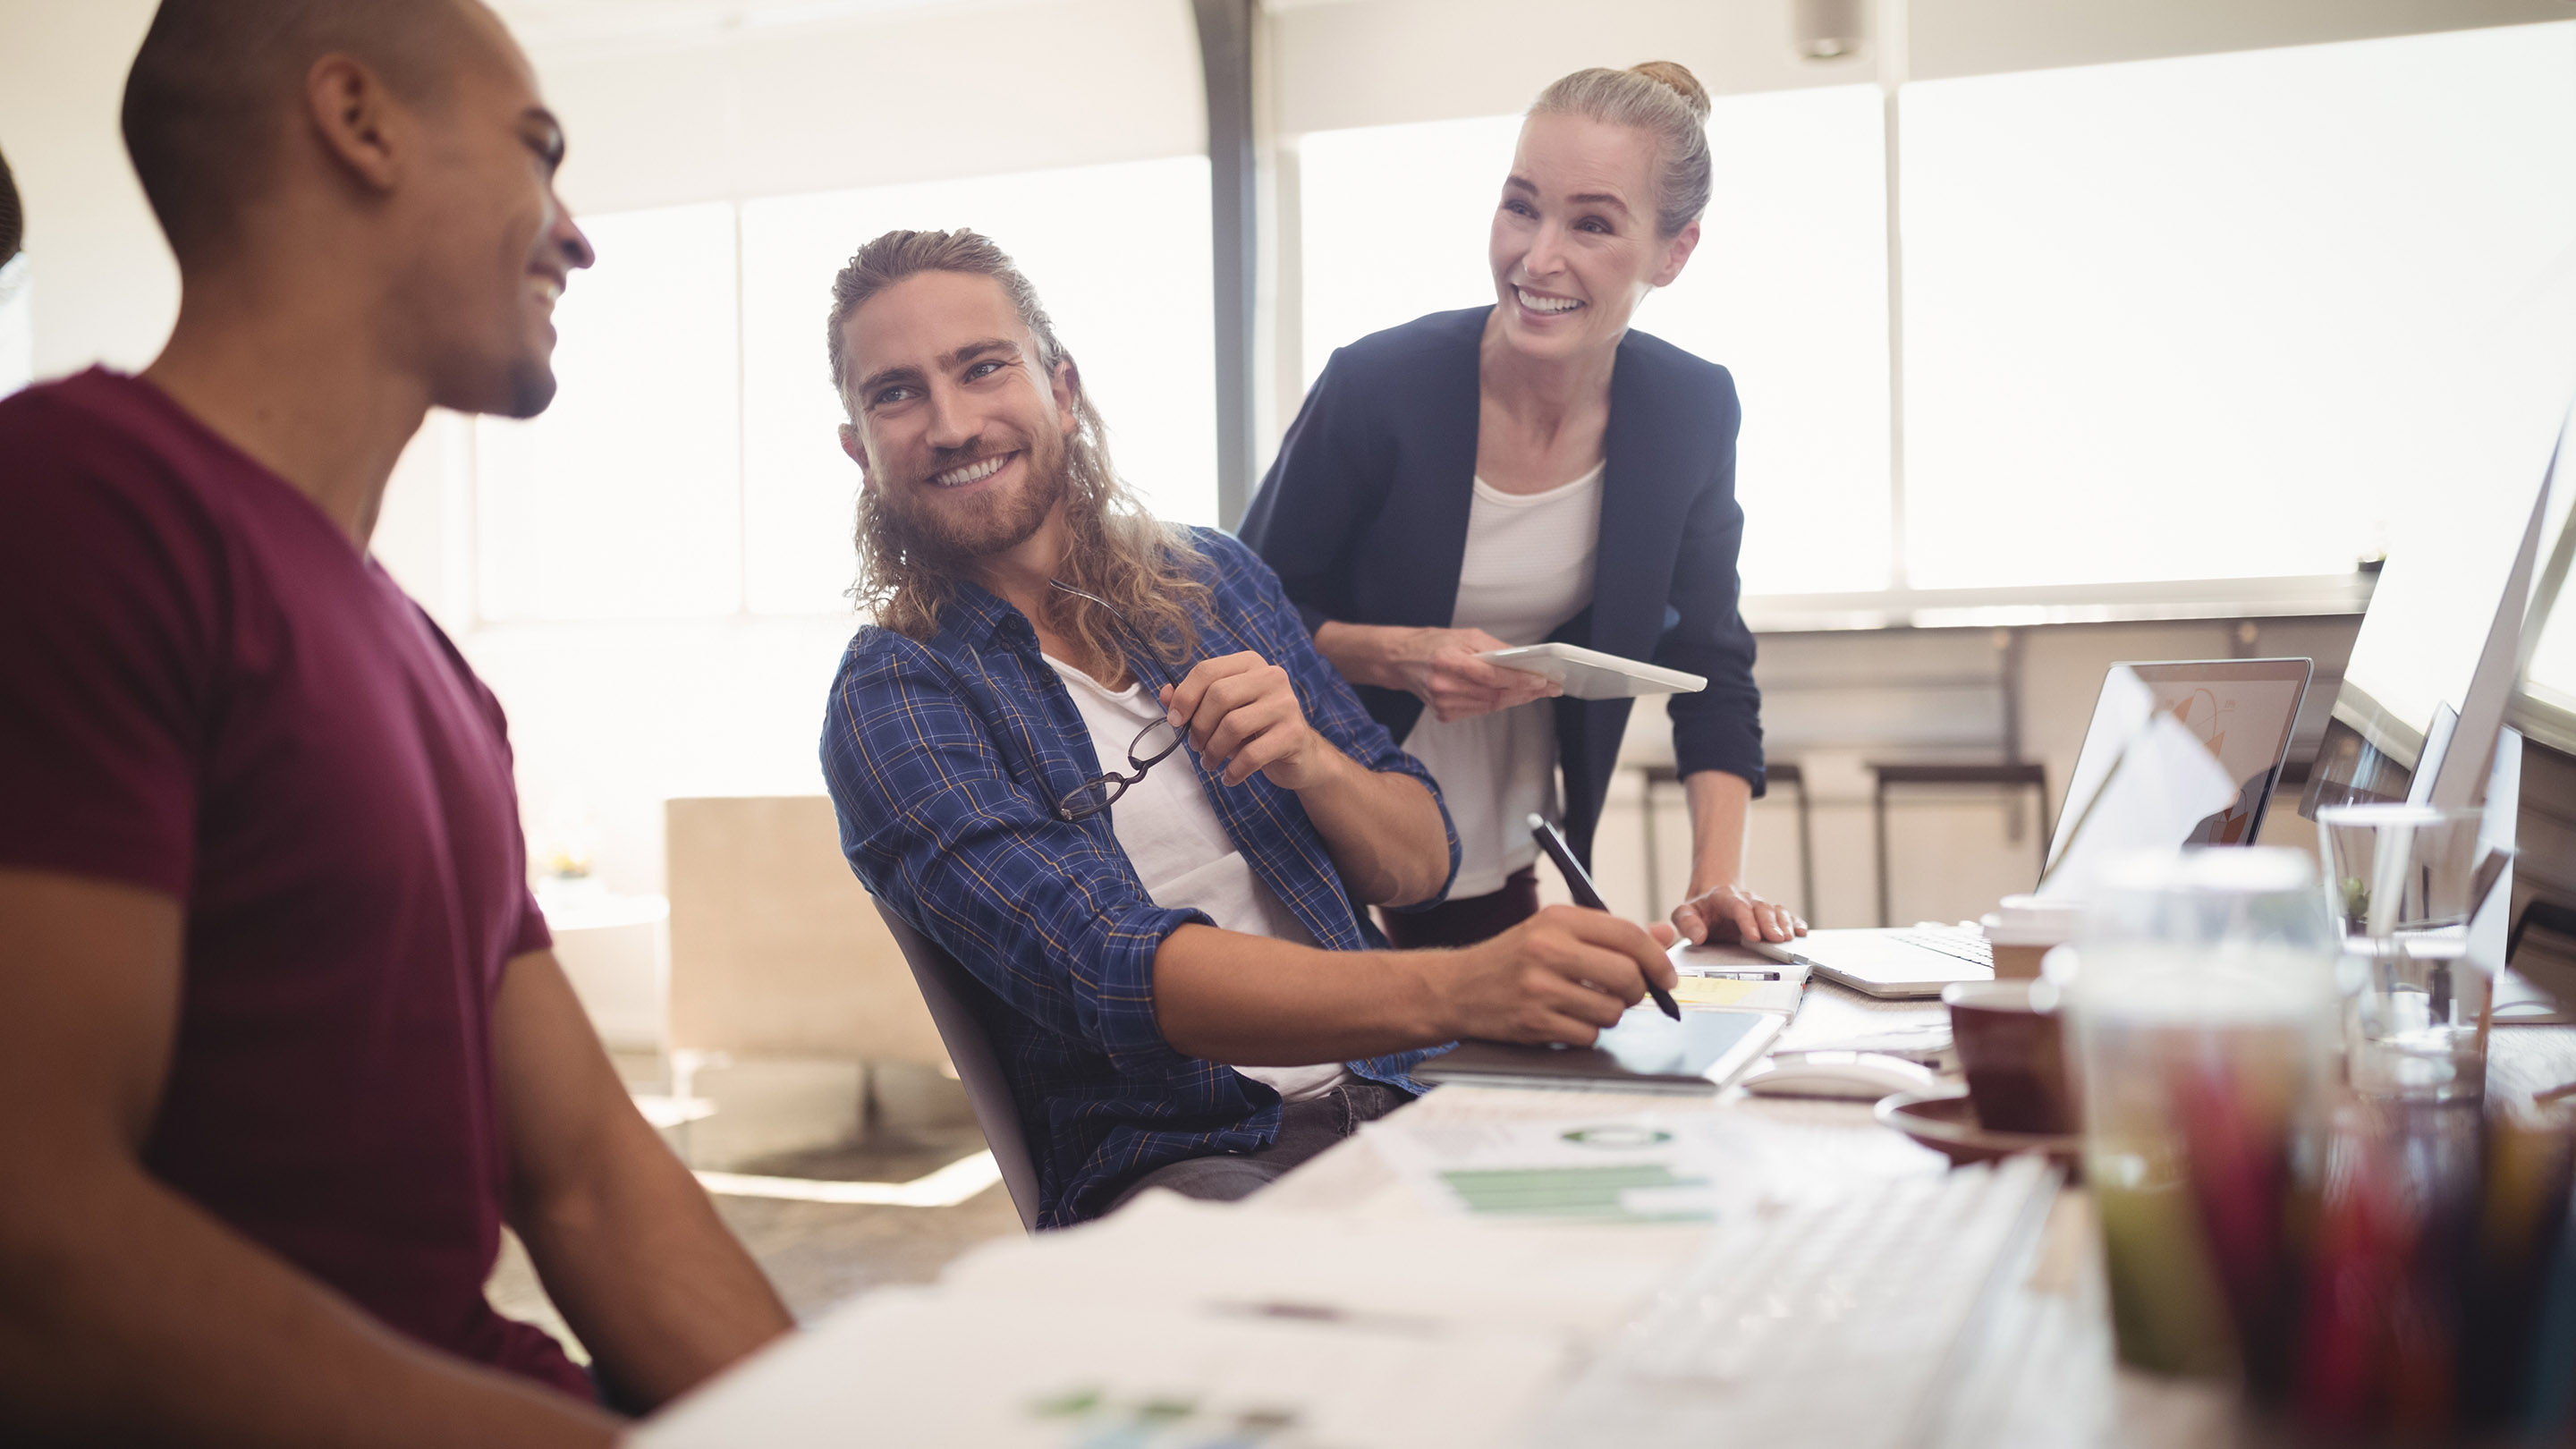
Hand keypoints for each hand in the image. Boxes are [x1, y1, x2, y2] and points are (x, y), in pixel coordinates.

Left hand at [1162, 651, 1335, 789]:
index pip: (1207, 671)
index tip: (1176, 721)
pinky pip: (1252, 755)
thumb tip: (1165, 694)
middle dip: (1199, 727)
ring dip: (1213, 751)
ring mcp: (1286, 704)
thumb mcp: (1224, 711)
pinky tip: (1229, 777)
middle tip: (1196, 746)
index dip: (1184, 696)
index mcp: (1251, 664)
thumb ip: (1194, 700)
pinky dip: (1233, 770)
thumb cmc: (1256, 729)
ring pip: (1233, 725)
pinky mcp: (1293, 734)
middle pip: (1219, 696)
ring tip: (1210, 762)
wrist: (1300, 754)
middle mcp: (1271, 677)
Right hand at [1390, 627, 1559, 722]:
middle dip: (1525, 691)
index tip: (1542, 680)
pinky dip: (1498, 703)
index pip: (1491, 675)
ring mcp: (1443, 703)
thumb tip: (1524, 659)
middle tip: (1548, 687)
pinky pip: (1479, 711)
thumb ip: (1495, 648)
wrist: (1401, 660)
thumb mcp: (1465, 635)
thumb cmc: (1433, 644)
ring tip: (1536, 691)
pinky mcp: (1444, 714)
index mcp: (1448, 661)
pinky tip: (1511, 696)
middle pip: (1494, 694)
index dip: (1520, 680)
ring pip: (1490, 706)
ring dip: (1516, 699)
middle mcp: (1443, 685)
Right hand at [1429, 904, 1680, 1045]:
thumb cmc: (1510, 959)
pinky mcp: (1534, 1022)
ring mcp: (1540, 988)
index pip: (1627, 935)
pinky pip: (1588, 1035)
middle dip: (1636, 991)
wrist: (1456, 989)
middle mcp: (1548, 949)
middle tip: (1626, 993)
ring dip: (1608, 1014)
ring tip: (1586, 1005)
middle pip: (1626, 975)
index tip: (1665, 976)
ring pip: (1611, 1010)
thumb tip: (1664, 935)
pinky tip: (1565, 1020)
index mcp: (1558, 919)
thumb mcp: (1554, 932)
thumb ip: (1609, 934)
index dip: (1657, 958)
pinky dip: (1585, 1033)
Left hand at [1672, 884, 1804, 945]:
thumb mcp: (1684, 913)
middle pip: (1761, 908)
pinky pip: (1785, 915)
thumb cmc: (1700, 911)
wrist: (1712, 901)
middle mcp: (1746, 899)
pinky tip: (1801, 932)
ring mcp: (1759, 906)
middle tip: (1777, 940)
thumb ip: (1686, 922)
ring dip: (1784, 924)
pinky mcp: (1769, 914)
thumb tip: (1698, 936)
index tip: (1754, 936)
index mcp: (1724, 897)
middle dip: (1770, 924)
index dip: (1748, 920)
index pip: (1738, 906)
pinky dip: (1794, 923)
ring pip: (1775, 910)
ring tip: (1790, 938)